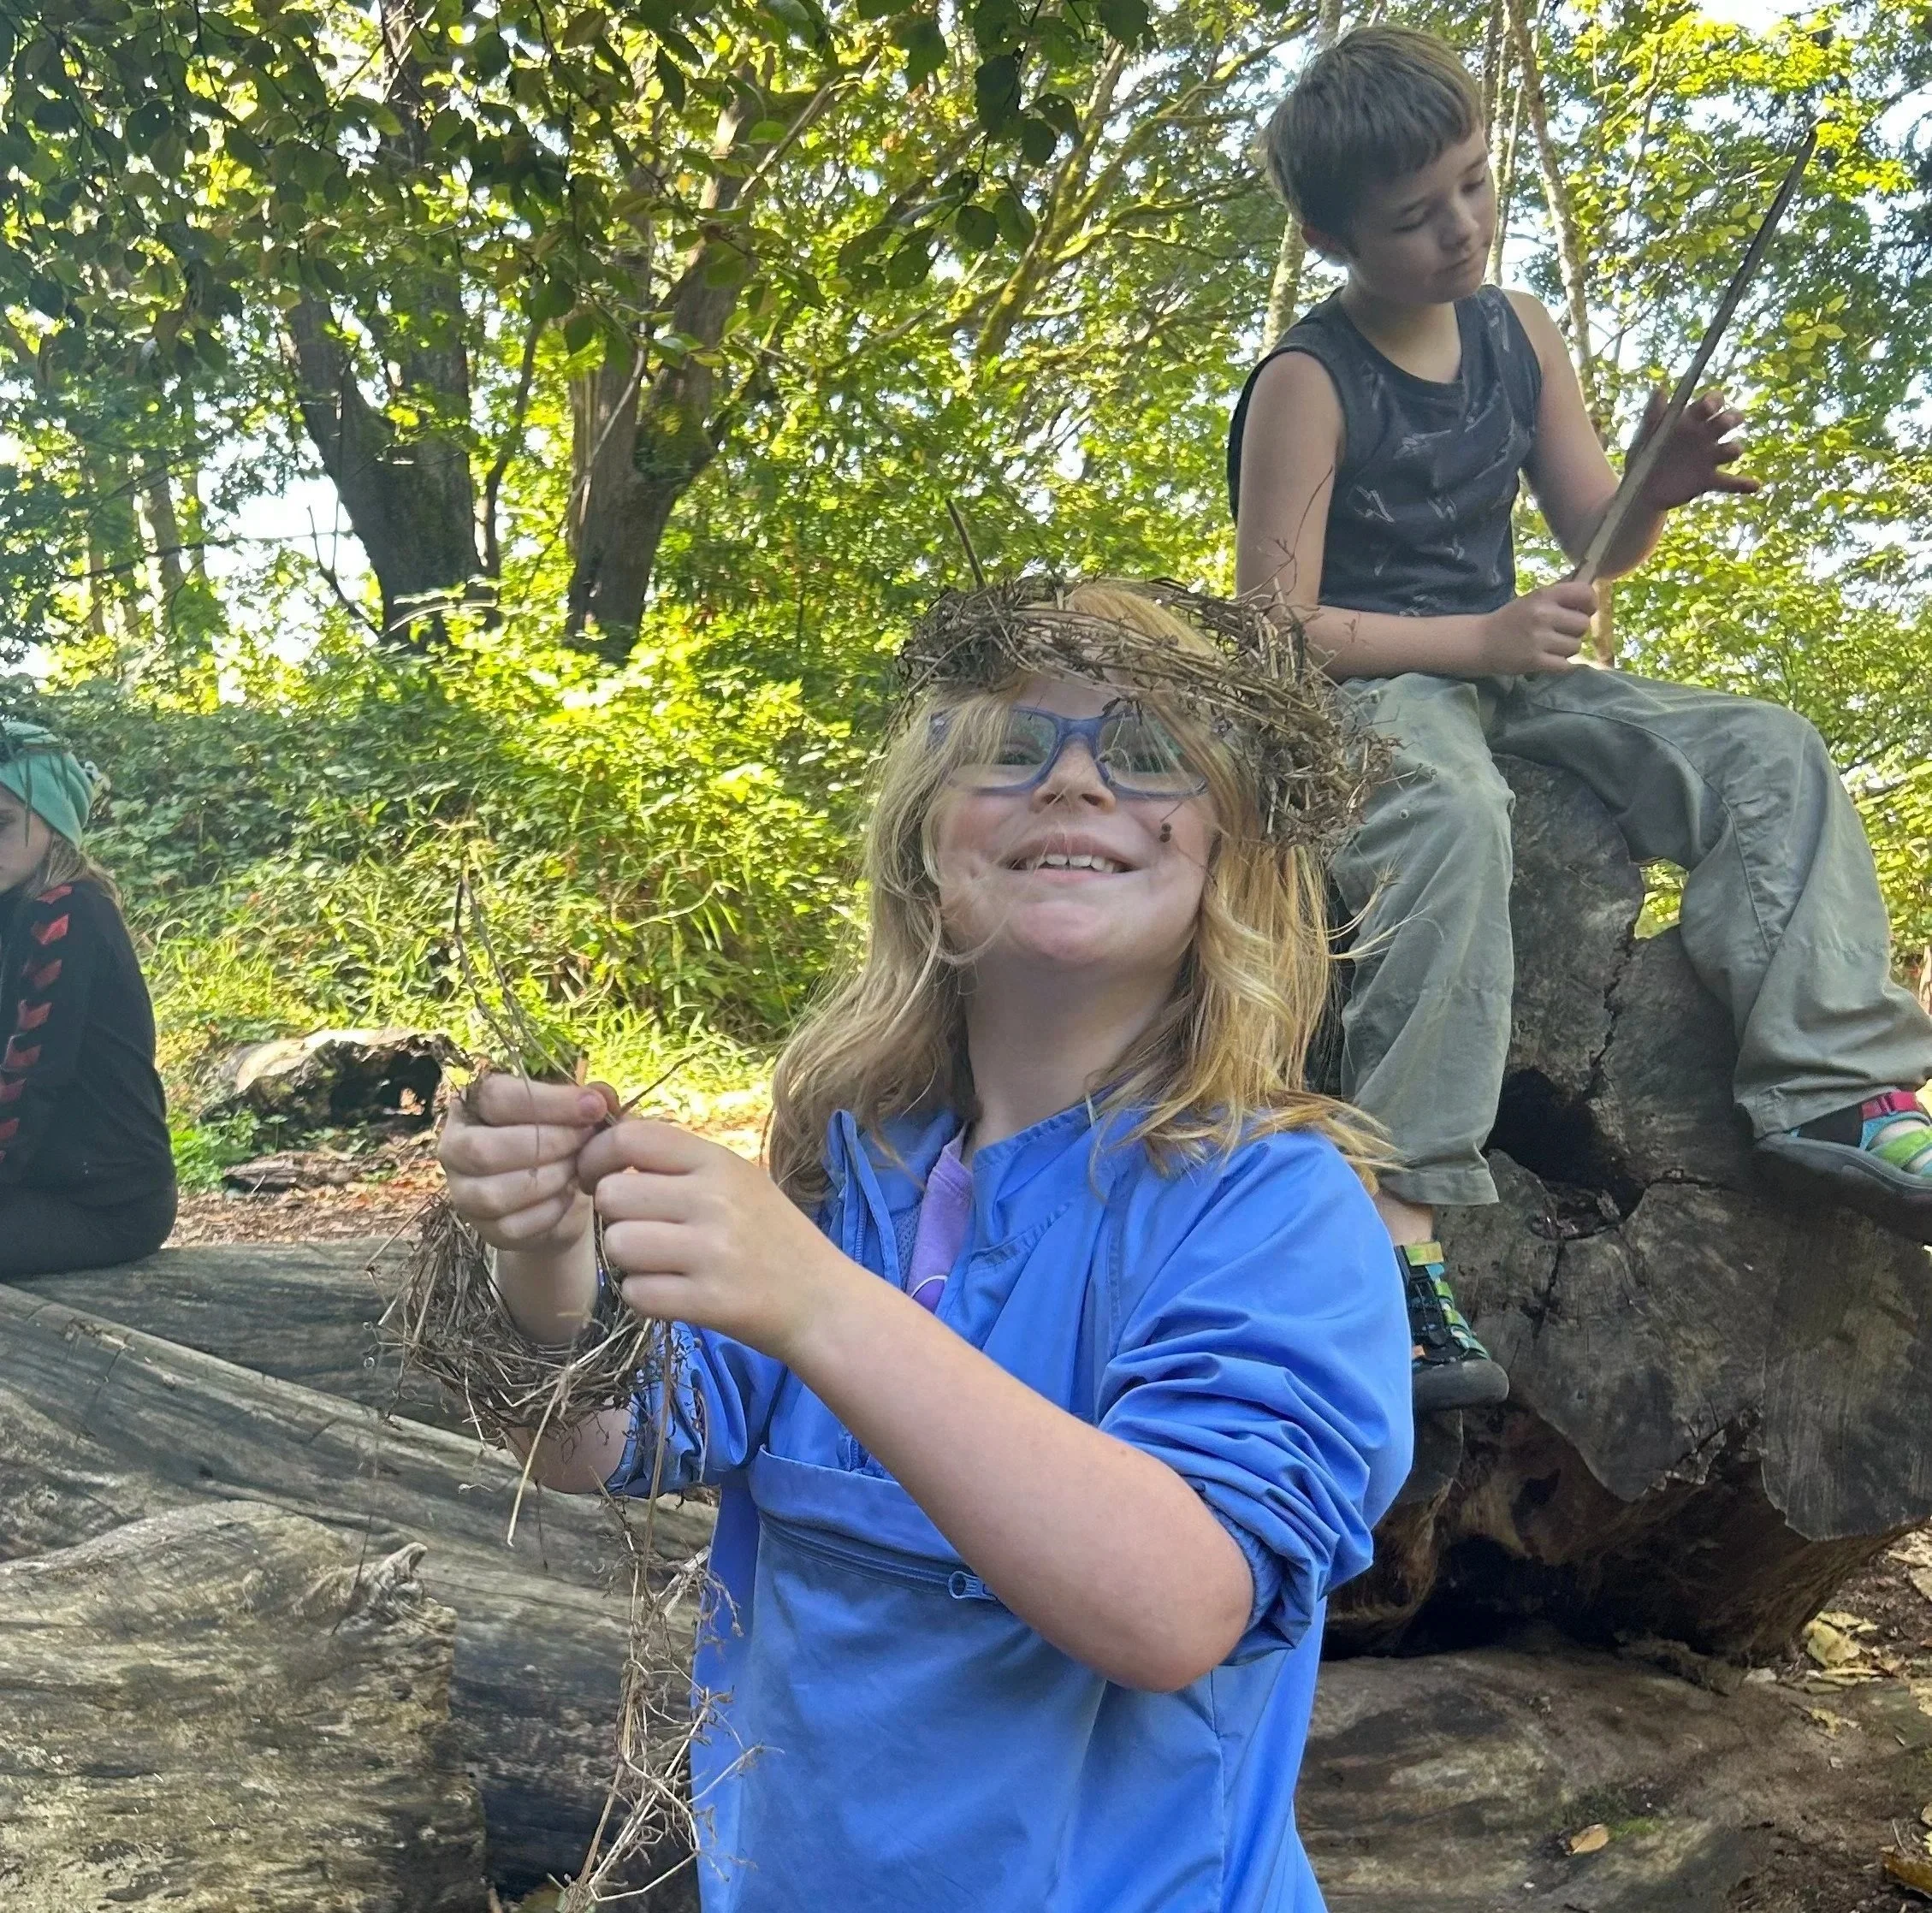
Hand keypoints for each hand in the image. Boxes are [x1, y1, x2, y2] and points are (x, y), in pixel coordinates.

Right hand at [437, 1071, 614, 1253]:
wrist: (559, 1194)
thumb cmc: (562, 1140)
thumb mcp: (576, 1113)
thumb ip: (589, 1099)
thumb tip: (601, 1096)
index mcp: (471, 1105)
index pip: (495, 1097)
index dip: (548, 1101)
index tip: (592, 1106)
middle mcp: (455, 1147)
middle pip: (486, 1149)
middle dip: (549, 1144)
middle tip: (586, 1140)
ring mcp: (463, 1192)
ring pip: (496, 1193)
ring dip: (550, 1179)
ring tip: (577, 1168)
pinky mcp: (483, 1229)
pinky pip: (513, 1226)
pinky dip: (551, 1211)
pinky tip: (569, 1195)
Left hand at [579, 1119, 855, 1361]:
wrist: (823, 1301)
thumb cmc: (771, 1236)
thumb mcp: (738, 1179)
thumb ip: (680, 1160)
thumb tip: (609, 1137)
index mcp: (719, 1161)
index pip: (630, 1138)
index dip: (596, 1158)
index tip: (599, 1180)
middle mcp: (715, 1199)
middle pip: (613, 1196)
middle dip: (614, 1218)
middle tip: (643, 1230)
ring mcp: (713, 1251)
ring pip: (618, 1245)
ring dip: (628, 1261)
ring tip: (661, 1264)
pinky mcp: (709, 1301)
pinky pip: (636, 1293)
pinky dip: (644, 1298)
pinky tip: (672, 1293)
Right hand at [1479, 582, 1597, 673]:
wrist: (1481, 642)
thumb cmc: (1510, 620)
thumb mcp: (1533, 600)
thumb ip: (1559, 599)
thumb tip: (1590, 600)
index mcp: (1544, 596)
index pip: (1585, 593)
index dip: (1590, 604)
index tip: (1584, 611)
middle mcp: (1543, 615)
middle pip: (1583, 624)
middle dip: (1575, 631)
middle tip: (1560, 633)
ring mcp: (1539, 639)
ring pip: (1575, 646)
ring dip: (1566, 649)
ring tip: (1551, 647)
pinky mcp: (1535, 661)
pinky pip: (1565, 665)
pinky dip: (1560, 664)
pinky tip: (1549, 660)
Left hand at [1631, 385, 1760, 510]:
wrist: (1640, 487)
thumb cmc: (1644, 453)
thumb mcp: (1645, 433)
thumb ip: (1653, 413)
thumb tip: (1659, 389)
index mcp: (1692, 420)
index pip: (1713, 402)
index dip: (1714, 401)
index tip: (1707, 407)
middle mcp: (1706, 436)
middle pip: (1729, 420)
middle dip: (1731, 419)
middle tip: (1723, 423)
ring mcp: (1709, 458)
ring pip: (1733, 449)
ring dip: (1734, 448)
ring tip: (1730, 452)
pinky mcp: (1708, 480)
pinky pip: (1729, 482)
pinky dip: (1742, 484)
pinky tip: (1755, 486)